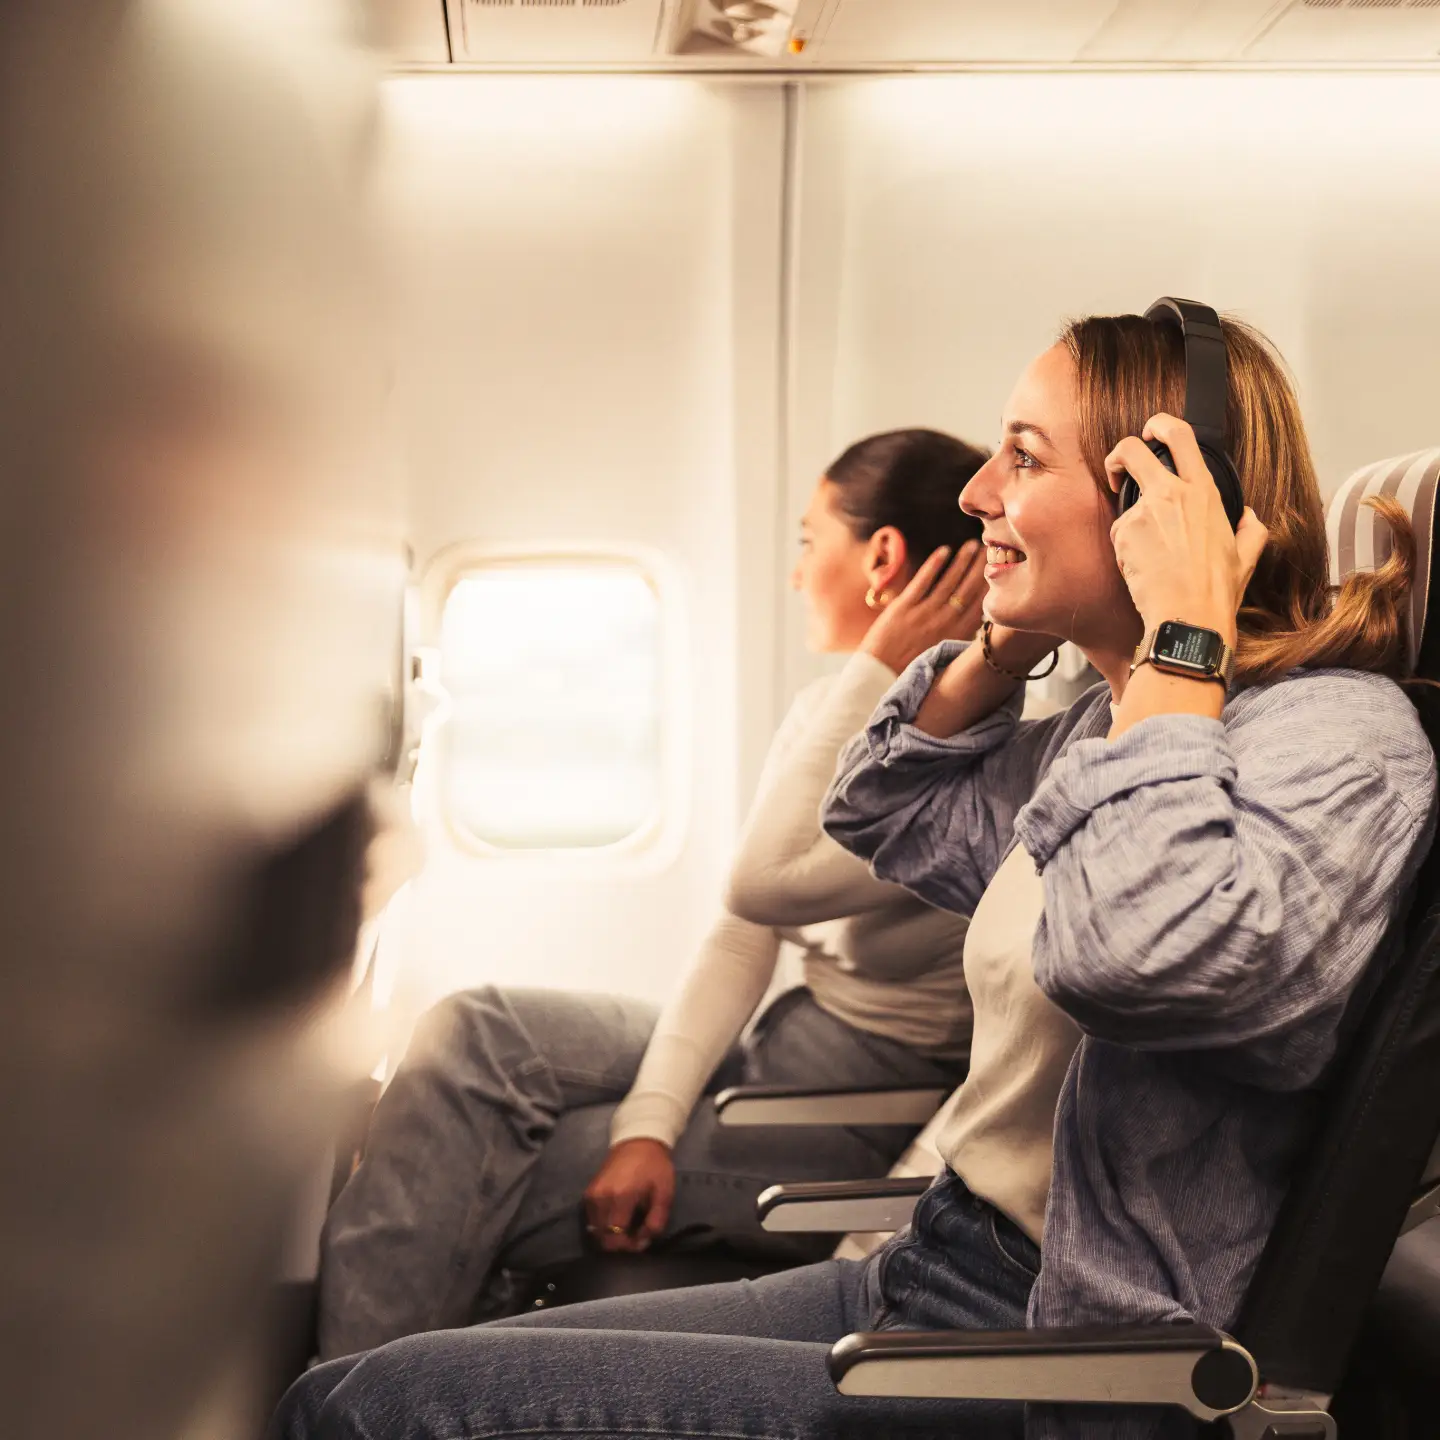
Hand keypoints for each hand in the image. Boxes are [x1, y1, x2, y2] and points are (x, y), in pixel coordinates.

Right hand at [583, 1138, 674, 1252]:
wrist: (638, 1140)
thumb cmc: (654, 1166)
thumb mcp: (664, 1194)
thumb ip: (655, 1222)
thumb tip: (642, 1243)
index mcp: (621, 1198)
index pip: (615, 1239)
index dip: (627, 1248)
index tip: (640, 1242)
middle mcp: (601, 1198)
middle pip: (603, 1238)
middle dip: (619, 1244)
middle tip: (635, 1236)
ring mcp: (591, 1195)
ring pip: (595, 1231)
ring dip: (610, 1235)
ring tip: (628, 1226)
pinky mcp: (588, 1192)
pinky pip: (592, 1219)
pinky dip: (603, 1225)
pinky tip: (617, 1218)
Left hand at [858, 541, 985, 674]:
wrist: (879, 675)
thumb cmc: (912, 665)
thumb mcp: (944, 653)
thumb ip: (961, 635)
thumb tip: (979, 619)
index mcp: (957, 635)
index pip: (981, 604)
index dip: (992, 583)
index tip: (1002, 567)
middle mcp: (944, 623)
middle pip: (968, 588)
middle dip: (981, 566)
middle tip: (992, 548)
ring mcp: (924, 614)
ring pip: (949, 581)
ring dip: (962, 561)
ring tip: (973, 546)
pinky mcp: (903, 608)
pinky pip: (923, 581)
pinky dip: (934, 565)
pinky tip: (944, 550)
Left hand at [1105, 414, 1267, 641]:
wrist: (1188, 616)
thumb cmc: (1215, 590)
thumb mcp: (1247, 555)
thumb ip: (1251, 528)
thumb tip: (1248, 517)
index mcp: (1203, 493)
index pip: (1180, 436)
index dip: (1159, 424)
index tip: (1150, 432)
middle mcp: (1171, 494)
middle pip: (1130, 449)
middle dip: (1118, 455)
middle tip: (1117, 471)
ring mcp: (1144, 512)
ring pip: (1124, 504)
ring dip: (1131, 524)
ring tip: (1150, 554)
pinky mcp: (1124, 533)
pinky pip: (1119, 533)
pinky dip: (1126, 547)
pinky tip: (1143, 567)